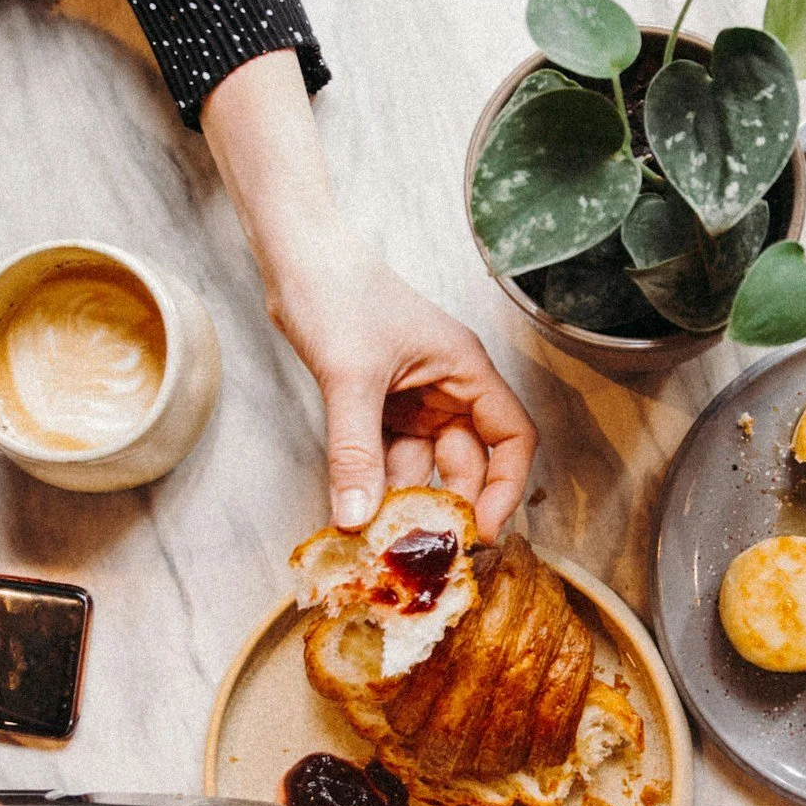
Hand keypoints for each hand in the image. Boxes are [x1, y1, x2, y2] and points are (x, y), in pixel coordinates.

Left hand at [269, 233, 536, 539]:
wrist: (293, 257)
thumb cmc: (335, 292)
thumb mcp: (349, 377)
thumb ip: (355, 451)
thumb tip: (358, 517)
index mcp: (465, 369)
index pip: (512, 438)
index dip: (505, 488)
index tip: (481, 530)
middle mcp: (448, 387)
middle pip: (468, 461)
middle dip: (450, 505)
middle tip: (426, 548)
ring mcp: (414, 398)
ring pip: (424, 465)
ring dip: (407, 500)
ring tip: (386, 539)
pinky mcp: (380, 406)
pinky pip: (388, 457)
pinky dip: (376, 484)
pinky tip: (358, 511)